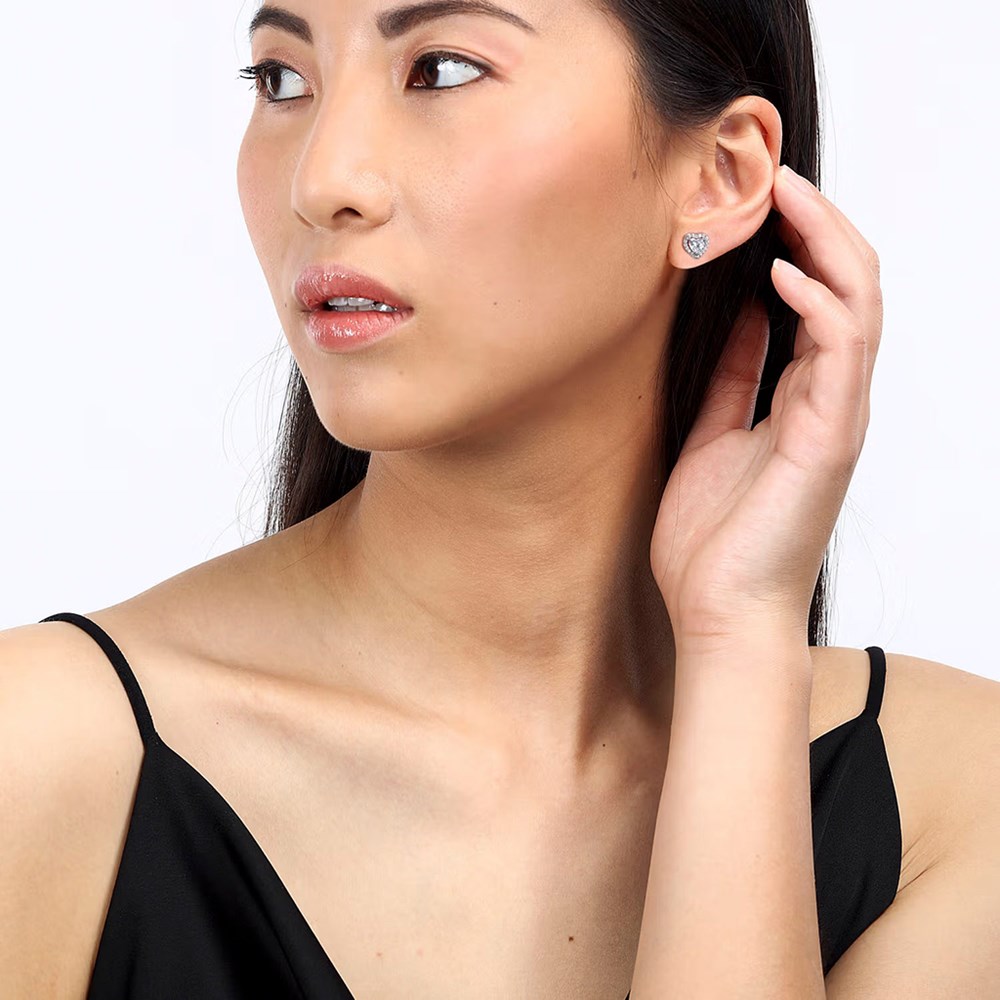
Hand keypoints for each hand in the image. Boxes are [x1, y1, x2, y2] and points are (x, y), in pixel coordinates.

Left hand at [650, 164, 883, 650]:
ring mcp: (836, 418)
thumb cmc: (715, 538)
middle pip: (847, 287)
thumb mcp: (714, 434)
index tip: (756, 198)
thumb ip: (735, 376)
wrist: (720, 612)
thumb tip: (741, 317)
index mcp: (801, 397)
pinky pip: (840, 357)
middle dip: (816, 224)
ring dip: (825, 244)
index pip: (818, 297)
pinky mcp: (830, 441)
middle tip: (774, 175)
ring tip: (785, 196)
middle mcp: (828, 399)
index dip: (796, 241)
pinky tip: (784, 275)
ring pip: (857, 306)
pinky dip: (820, 308)